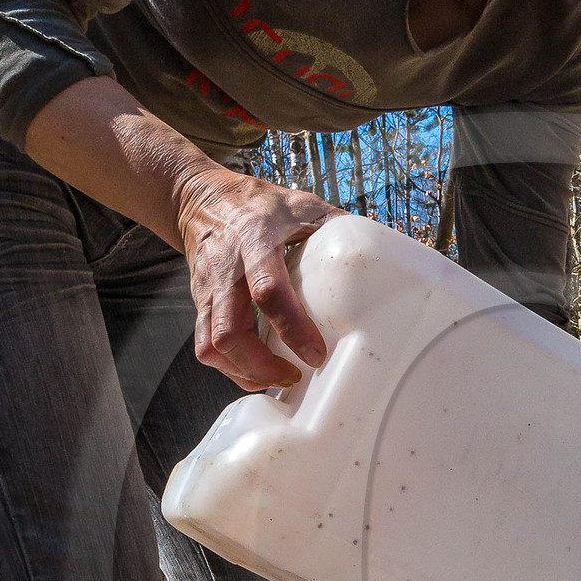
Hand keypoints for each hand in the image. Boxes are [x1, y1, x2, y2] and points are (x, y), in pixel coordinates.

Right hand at [173, 166, 341, 389]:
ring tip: (277, 380)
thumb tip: (380, 254)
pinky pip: (205, 347)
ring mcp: (208, 291)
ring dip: (244, 373)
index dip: (293, 327)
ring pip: (211, 347)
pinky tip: (256, 373)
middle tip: (295, 377)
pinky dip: (229, 368)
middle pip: (230, 332)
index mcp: (255, 241)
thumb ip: (336, 228)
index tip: (316, 354)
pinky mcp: (199, 305)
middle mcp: (227, 270)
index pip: (269, 291)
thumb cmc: (258, 205)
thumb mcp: (300, 205)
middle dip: (262, 366)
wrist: (202, 200)